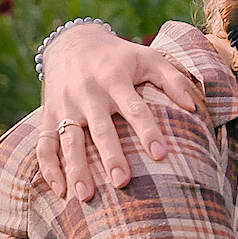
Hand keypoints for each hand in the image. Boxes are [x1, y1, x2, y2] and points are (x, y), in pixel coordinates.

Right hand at [34, 23, 200, 200]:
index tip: (161, 154)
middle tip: (122, 182)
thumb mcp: (148, 57)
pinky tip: (60, 191)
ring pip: (69, 140)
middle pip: (100, 129)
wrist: (74, 42)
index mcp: (115, 79)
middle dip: (110, 156)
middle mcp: (89, 94)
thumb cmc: (120, 57)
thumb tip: (194, 107)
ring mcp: (65, 106)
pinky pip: (43, 144)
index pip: (134, 108)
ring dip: (76, 168)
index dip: (148, 130)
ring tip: (86, 196)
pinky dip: (48, 168)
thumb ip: (174, 79)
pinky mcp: (48, 115)